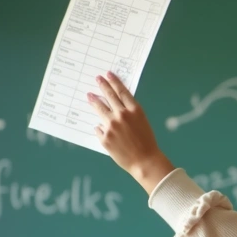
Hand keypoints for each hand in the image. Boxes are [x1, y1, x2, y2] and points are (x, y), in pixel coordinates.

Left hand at [87, 72, 174, 193]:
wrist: (145, 161)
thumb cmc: (147, 143)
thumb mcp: (143, 123)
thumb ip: (130, 114)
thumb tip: (115, 107)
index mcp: (135, 111)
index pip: (122, 92)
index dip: (114, 82)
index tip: (108, 74)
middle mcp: (122, 115)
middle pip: (110, 96)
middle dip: (103, 86)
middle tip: (98, 79)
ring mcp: (111, 126)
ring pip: (100, 109)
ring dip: (94, 101)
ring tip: (90, 95)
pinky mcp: (104, 137)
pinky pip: (99, 128)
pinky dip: (101, 128)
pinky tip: (102, 130)